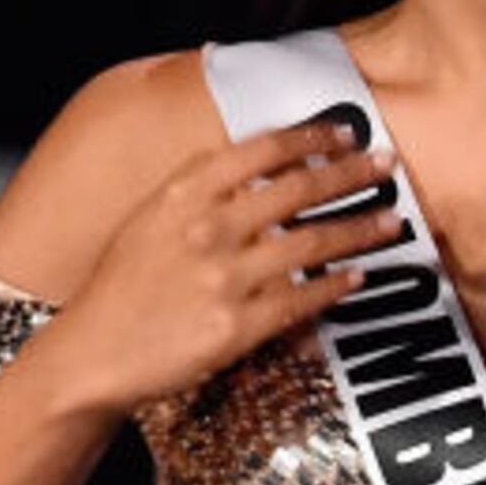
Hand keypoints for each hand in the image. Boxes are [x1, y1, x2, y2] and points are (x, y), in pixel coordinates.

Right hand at [27, 118, 404, 413]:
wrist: (93, 353)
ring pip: (313, 241)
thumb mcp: (148, 220)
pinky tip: (361, 275)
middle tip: (386, 163)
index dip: (307, 136)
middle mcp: (206, 229)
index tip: (342, 131)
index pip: (257, 150)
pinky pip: (306, 298)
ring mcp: (225, 278)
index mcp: (180, 195)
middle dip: (350, 173)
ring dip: (361, 227)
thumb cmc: (120, 287)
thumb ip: (199, 193)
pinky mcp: (240, 325)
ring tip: (393, 219)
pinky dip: (339, 284)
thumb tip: (259, 167)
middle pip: (297, 189)